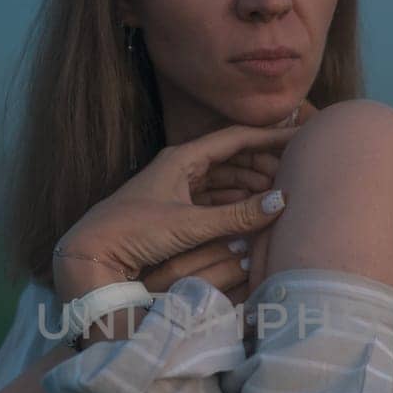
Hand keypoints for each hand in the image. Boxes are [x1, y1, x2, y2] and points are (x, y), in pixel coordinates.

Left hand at [149, 100, 319, 307]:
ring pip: (225, 181)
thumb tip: (282, 202)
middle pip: (233, 158)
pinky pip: (214, 201)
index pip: (236, 139)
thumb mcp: (188, 225)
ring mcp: (177, 189)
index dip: (271, 138)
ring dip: (251, 187)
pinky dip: (235, 205)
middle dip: (265, 165)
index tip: (301, 138)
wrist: (91, 254)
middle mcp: (181, 168)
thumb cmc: (133, 231)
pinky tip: (253, 215)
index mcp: (182, 158)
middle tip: (295, 174)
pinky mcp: (174, 211)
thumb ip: (235, 217)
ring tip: (280, 196)